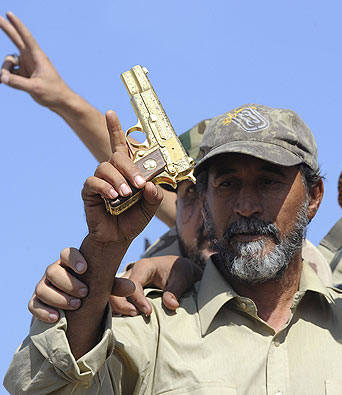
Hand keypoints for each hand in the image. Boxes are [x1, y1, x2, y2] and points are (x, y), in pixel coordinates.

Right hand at [0, 12, 71, 107]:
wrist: (61, 101)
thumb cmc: (53, 93)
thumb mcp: (35, 88)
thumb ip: (17, 83)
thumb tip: (2, 78)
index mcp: (37, 57)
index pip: (26, 38)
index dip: (17, 25)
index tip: (9, 14)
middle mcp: (31, 58)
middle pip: (16, 39)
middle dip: (6, 28)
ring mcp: (27, 65)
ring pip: (9, 62)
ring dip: (5, 70)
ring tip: (7, 80)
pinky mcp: (24, 73)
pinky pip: (10, 72)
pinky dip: (7, 77)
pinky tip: (8, 82)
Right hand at [29, 248, 134, 322]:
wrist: (78, 311)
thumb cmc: (93, 292)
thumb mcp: (105, 288)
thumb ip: (116, 286)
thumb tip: (131, 287)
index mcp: (70, 263)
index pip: (66, 253)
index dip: (74, 259)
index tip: (84, 269)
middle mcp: (54, 272)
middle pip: (52, 270)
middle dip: (68, 282)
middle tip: (84, 293)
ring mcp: (43, 286)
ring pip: (42, 288)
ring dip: (59, 297)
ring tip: (76, 306)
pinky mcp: (36, 302)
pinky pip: (33, 305)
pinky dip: (43, 311)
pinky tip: (56, 318)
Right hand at [82, 111, 162, 243]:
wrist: (119, 237)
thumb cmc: (134, 218)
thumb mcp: (151, 206)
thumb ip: (155, 194)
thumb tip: (149, 184)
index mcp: (127, 170)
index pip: (121, 145)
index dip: (115, 128)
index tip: (111, 113)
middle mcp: (112, 171)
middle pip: (117, 156)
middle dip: (130, 168)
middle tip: (139, 184)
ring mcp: (99, 179)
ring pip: (105, 167)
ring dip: (119, 180)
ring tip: (126, 194)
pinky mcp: (89, 191)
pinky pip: (94, 182)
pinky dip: (105, 188)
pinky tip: (113, 196)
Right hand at [110, 255, 202, 315]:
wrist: (179, 269)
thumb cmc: (180, 271)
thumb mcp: (182, 279)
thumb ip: (175, 291)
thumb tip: (172, 305)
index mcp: (144, 267)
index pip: (133, 283)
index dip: (138, 299)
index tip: (148, 312)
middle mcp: (131, 273)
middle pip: (115, 288)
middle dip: (121, 304)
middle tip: (136, 315)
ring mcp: (127, 281)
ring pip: (112, 295)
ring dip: (118, 308)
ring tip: (134, 318)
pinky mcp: (126, 290)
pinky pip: (116, 300)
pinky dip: (118, 310)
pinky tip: (128, 318)